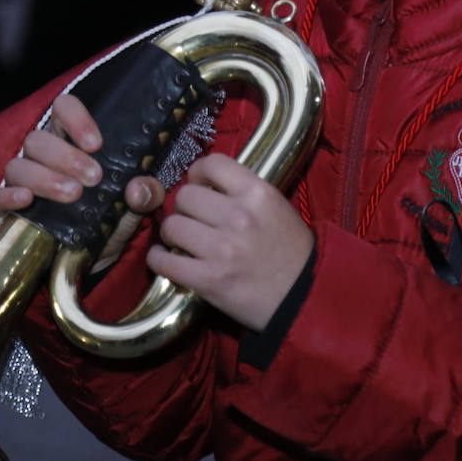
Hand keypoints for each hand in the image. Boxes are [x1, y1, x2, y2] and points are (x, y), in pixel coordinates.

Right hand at [0, 93, 166, 266]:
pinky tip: (26, 201)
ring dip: (44, 178)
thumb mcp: (137, 205)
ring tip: (72, 195)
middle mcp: (43, 156)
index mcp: (72, 140)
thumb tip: (138, 188)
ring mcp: (24, 181)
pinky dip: (7, 196)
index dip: (76, 119)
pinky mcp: (10, 209)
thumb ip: (146, 193)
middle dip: (65, 157)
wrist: (98, 257)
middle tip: (93, 178)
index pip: (63, 108)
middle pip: (38, 139)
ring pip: (18, 165)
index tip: (96, 144)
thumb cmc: (113, 217)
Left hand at [147, 154, 313, 331]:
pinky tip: (166, 259)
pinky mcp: (208, 280)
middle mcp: (238, 216)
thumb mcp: (276, 208)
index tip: (200, 185)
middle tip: (192, 219)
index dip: (199, 173)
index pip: (212, 164)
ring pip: (172, 225)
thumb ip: (243, 192)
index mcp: (258, 193)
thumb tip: (205, 185)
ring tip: (182, 242)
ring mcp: (221, 249)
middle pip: (185, 195)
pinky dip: (158, 259)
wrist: (303, 297)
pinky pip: (164, 261)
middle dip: (184, 207)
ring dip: (172, 233)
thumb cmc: (291, 251)